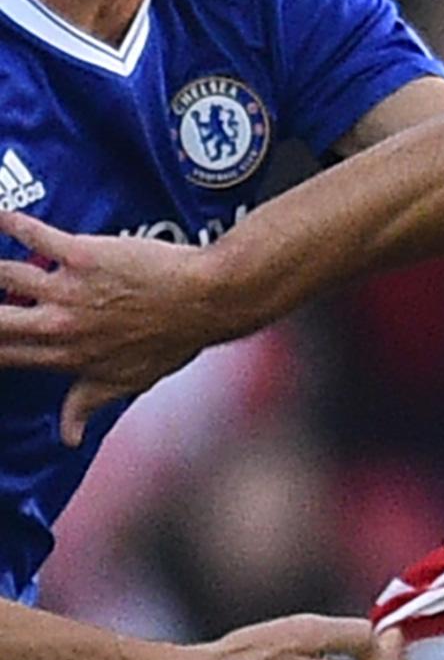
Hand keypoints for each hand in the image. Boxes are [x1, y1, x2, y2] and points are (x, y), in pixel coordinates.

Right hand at [0, 208, 222, 445]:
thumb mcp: (129, 381)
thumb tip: (69, 437)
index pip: (6, 357)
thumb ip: (87, 403)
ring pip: (4, 274)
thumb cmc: (173, 338)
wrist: (207, 301)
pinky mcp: (82, 255)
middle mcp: (60, 326)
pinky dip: (10, 222)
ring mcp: (68, 289)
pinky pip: (35, 236)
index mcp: (68, 356)